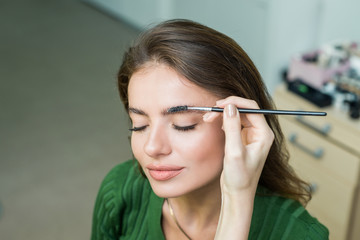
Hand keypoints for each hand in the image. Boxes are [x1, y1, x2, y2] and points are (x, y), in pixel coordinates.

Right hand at [209, 96, 274, 239]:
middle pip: (244, 110)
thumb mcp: (234, 152)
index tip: (219, 104)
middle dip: (226, 108)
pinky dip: (223, 121)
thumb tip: (230, 106)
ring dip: (222, 114)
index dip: (235, 103)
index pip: (252, 109)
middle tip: (210, 112)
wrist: (237, 194)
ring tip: (208, 118)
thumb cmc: (240, 178)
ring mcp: (250, 136)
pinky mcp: (241, 140)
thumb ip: (232, 127)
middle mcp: (259, 133)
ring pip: (237, 116)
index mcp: (264, 134)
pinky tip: (214, 124)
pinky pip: (233, 124)